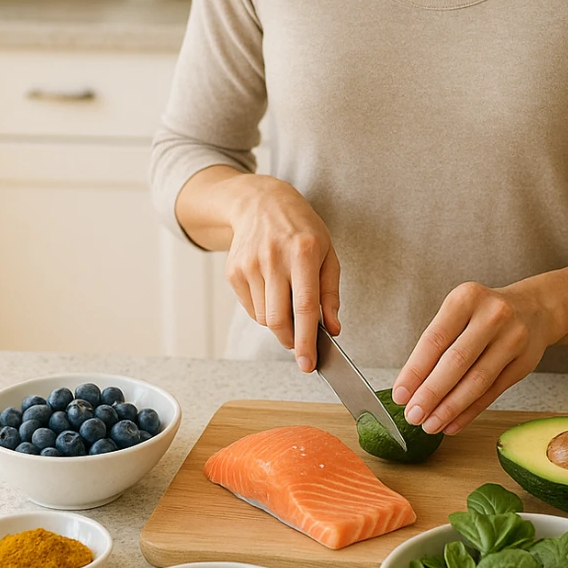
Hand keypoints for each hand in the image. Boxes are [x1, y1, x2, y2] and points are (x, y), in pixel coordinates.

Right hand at [224, 176, 340, 371]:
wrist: (261, 203)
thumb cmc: (302, 230)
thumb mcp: (328, 254)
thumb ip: (330, 293)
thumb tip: (333, 329)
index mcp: (304, 252)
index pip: (304, 306)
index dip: (307, 340)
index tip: (309, 364)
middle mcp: (274, 258)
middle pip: (279, 319)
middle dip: (291, 341)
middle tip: (301, 346)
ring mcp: (250, 264)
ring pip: (264, 318)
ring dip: (279, 323)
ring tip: (287, 300)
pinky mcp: (233, 271)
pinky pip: (251, 309)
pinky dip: (264, 310)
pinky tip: (271, 290)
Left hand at [391, 280, 555, 436]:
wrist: (534, 309)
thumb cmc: (484, 314)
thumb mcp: (459, 312)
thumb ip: (437, 345)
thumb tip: (410, 388)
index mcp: (466, 298)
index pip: (434, 340)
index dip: (414, 371)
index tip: (400, 395)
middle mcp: (492, 316)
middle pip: (456, 362)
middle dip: (431, 393)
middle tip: (413, 415)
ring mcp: (513, 339)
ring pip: (476, 381)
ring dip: (450, 408)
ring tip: (430, 424)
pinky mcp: (524, 363)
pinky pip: (492, 392)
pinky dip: (470, 411)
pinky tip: (453, 423)